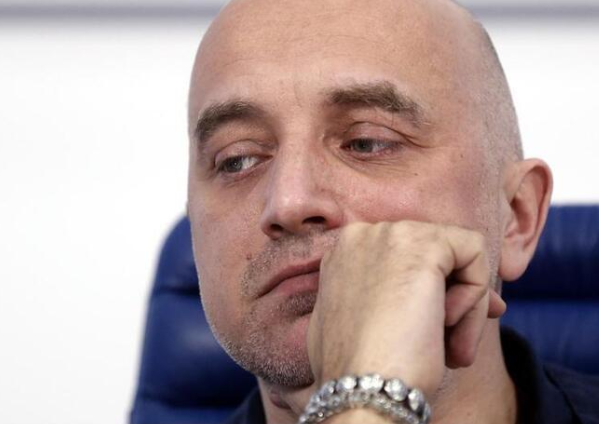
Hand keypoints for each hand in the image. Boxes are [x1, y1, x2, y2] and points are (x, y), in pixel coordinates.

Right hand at [307, 221, 505, 398]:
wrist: (363, 387)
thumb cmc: (359, 368)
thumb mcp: (363, 323)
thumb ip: (387, 299)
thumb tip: (442, 299)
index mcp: (344, 254)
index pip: (404, 260)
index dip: (433, 292)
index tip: (446, 328)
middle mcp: (364, 234)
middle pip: (433, 256)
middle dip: (455, 300)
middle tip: (457, 346)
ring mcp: (392, 234)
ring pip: (455, 256)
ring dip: (465, 307)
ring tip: (453, 351)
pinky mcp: (425, 243)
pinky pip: (473, 253)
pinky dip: (476, 294)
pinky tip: (450, 327)